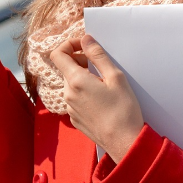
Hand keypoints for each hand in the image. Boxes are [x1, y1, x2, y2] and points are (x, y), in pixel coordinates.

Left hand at [51, 35, 144, 162]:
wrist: (124, 142)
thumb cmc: (123, 109)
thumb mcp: (115, 77)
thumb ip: (97, 55)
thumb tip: (85, 39)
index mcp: (75, 81)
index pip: (58, 54)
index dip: (69, 44)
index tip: (85, 46)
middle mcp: (68, 94)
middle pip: (66, 69)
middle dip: (80, 62)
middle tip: (100, 65)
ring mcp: (70, 108)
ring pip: (71, 84)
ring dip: (83, 78)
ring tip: (104, 84)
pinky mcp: (75, 119)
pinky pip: (75, 99)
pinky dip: (84, 93)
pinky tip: (102, 100)